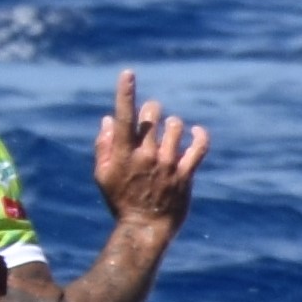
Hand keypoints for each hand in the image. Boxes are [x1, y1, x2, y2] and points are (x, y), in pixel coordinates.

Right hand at [94, 72, 207, 231]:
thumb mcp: (102, 175)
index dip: (125, 92)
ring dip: (172, 124)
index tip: (128, 73)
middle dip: (152, 110)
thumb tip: (109, 120)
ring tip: (170, 132)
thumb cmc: (119, 201)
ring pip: (176, 126)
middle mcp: (146, 154)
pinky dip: (200, 135)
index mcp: (123, 153)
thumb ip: (103, 146)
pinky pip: (199, 146)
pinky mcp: (186, 173)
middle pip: (152, 115)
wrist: (144, 228)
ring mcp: (168, 163)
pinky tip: (197, 132)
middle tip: (151, 117)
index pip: (124, 115)